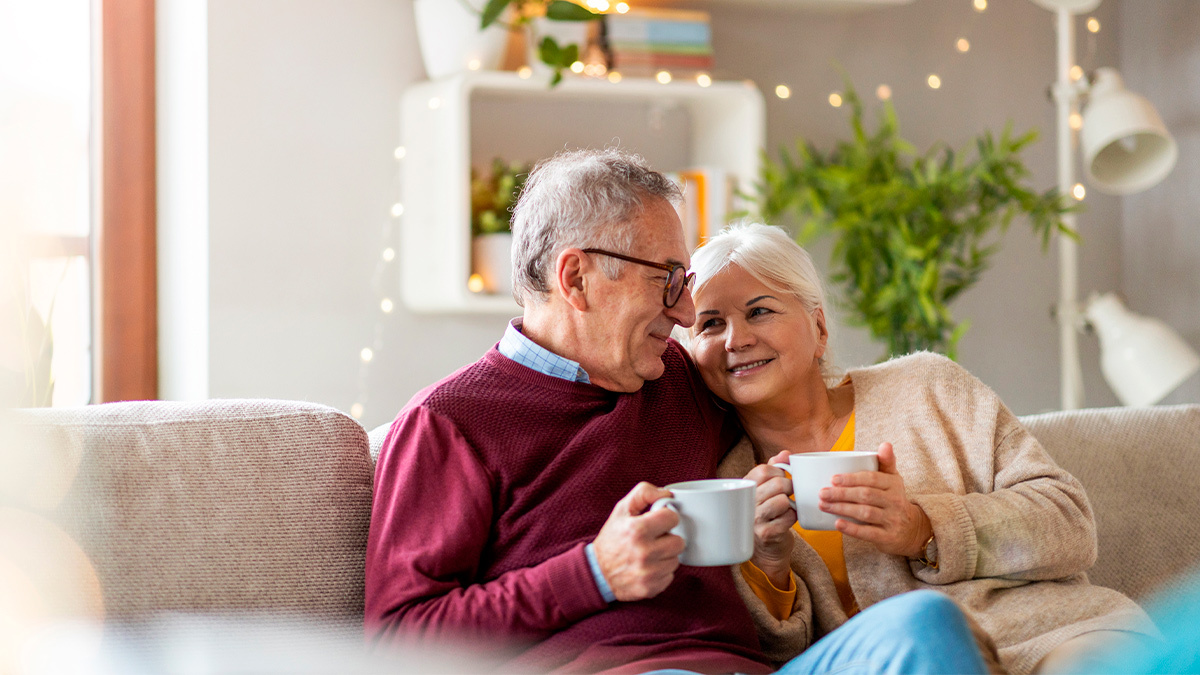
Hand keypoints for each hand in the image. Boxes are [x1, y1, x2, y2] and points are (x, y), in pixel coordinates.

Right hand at [592, 482, 685, 601]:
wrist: (597, 573)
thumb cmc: (612, 538)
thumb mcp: (622, 510)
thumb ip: (644, 493)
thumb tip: (668, 494)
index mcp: (637, 530)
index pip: (672, 518)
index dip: (666, 518)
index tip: (659, 522)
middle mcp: (644, 552)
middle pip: (679, 542)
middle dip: (668, 539)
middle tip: (655, 539)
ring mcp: (648, 573)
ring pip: (676, 560)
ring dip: (666, 556)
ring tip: (650, 554)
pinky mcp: (650, 588)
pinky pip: (670, 576)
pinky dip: (661, 572)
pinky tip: (648, 567)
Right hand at [744, 451, 796, 587]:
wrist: (765, 550)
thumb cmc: (767, 514)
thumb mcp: (765, 490)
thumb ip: (774, 469)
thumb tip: (785, 453)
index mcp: (745, 489)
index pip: (763, 469)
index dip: (779, 471)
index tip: (782, 477)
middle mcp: (746, 503)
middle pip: (776, 484)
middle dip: (789, 486)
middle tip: (789, 493)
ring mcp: (755, 519)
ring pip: (783, 500)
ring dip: (790, 503)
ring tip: (786, 507)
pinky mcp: (767, 533)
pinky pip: (789, 517)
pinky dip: (793, 517)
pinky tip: (787, 520)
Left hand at [819, 442, 932, 557]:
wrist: (913, 530)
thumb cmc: (894, 500)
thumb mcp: (893, 480)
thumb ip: (886, 462)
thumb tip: (885, 444)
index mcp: (894, 484)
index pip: (872, 479)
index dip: (851, 479)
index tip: (833, 479)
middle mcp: (895, 501)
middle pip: (865, 495)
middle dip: (842, 494)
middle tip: (822, 493)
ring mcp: (892, 520)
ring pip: (865, 513)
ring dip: (842, 509)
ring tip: (823, 505)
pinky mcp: (888, 537)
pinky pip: (868, 533)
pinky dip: (852, 529)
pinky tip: (837, 524)